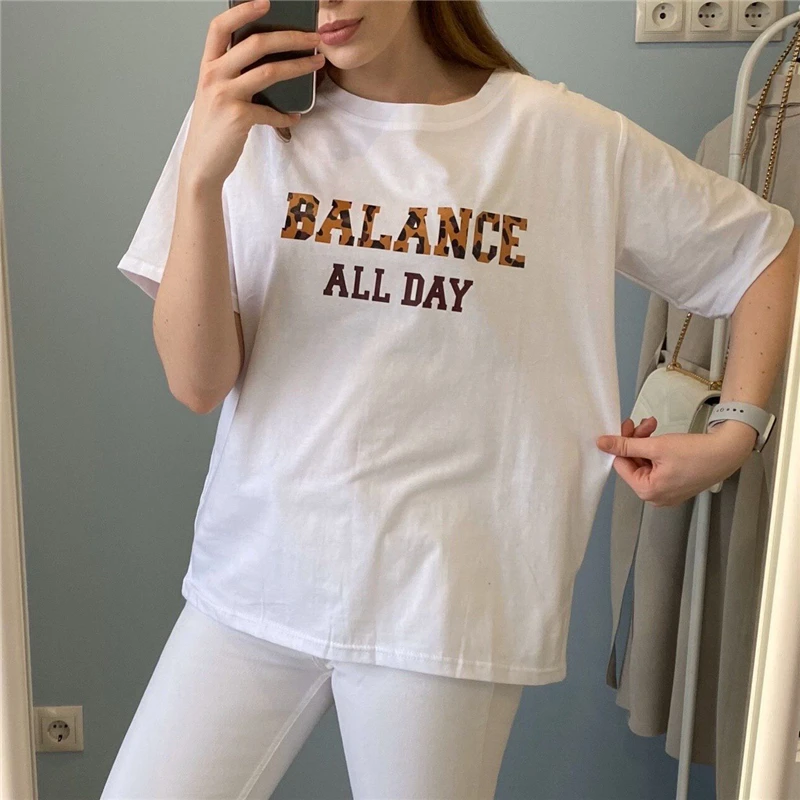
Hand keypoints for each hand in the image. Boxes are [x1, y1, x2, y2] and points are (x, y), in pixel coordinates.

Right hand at [181, 0, 324, 188]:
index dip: (243, 11)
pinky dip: (286, 115)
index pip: (220, 26)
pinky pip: (271, 111)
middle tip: (313, 36)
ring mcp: (225, 96)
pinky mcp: (238, 118)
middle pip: (256, 43)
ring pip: (269, 71)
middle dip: (290, 36)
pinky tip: (295, 117)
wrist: (201, 164)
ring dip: (298, 66)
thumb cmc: (213, 129)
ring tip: (317, 63)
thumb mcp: (216, 95)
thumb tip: (268, 61)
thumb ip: (233, 75)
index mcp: (208, 66)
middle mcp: (213, 76)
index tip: (267, 3)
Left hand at [596, 416, 755, 506]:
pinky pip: (657, 466)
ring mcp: (667, 492)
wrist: (728, 451)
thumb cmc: (696, 452)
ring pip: (645, 462)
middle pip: (634, 464)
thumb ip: (626, 445)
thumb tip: (602, 444)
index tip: (626, 426)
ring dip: (646, 442)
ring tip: (654, 425)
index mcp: (648, 491)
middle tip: (643, 423)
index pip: (621, 465)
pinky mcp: (676, 484)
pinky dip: (657, 450)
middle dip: (636, 440)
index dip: (622, 444)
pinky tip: (663, 437)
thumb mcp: (655, 445)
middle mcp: (656, 497)